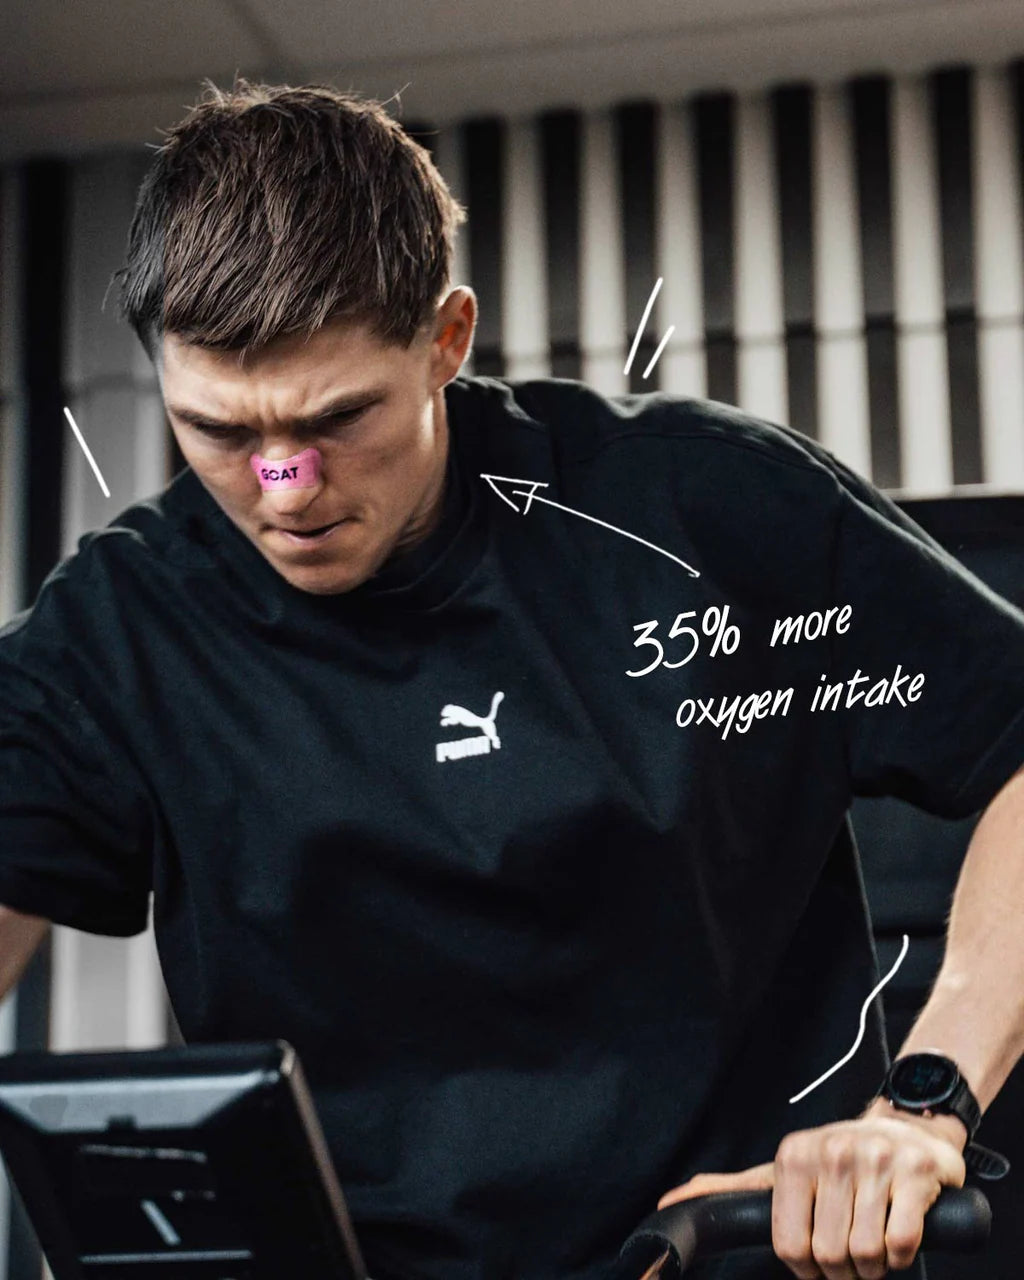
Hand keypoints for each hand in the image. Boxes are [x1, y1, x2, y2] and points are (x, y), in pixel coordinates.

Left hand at [657, 1103, 967, 1278]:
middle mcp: (830, 1152)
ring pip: (866, 1254)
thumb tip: (668, 1202)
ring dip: (874, 1267)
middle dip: (843, 1271)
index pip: (789, 1245)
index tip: (818, 1263)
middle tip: (852, 1256)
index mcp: (793, 1156)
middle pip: (828, 1255)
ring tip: (874, 1244)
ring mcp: (874, 1160)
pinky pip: (901, 1243)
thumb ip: (731, 1188)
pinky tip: (899, 1233)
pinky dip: (901, 1255)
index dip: (806, 1269)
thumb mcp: (782, 1169)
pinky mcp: (915, 1171)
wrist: (907, 1128)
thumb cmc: (840, 1159)